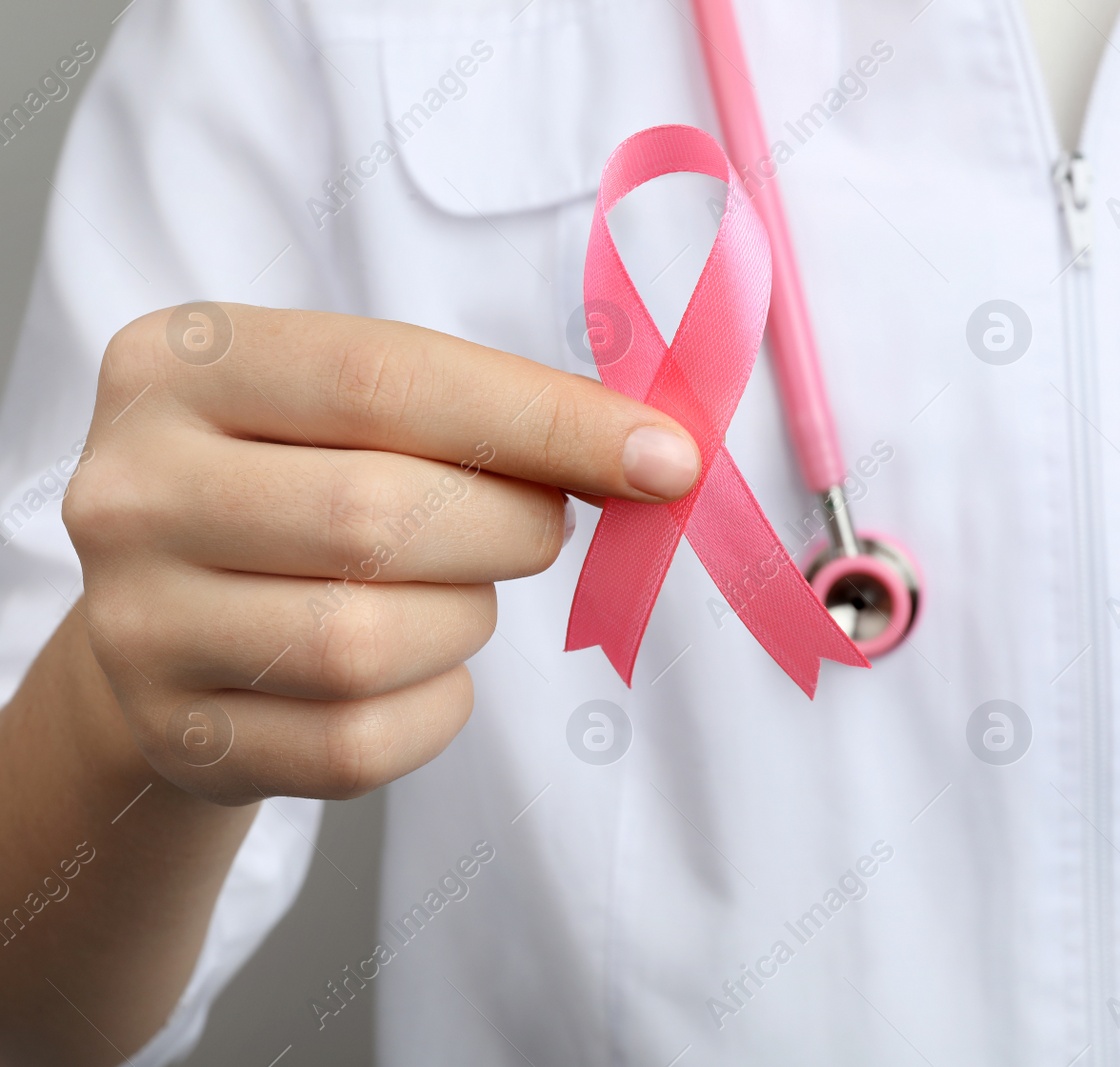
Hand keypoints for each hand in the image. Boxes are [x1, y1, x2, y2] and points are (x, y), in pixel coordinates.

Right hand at [63, 304, 698, 804]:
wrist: (175, 613)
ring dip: (464, 621)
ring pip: (366, 641)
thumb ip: (483, 412)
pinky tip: (422, 670)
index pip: (386, 379)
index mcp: (182, 364)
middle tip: (541, 528)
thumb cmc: (302, 481)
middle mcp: (131, 489)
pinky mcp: (179, 736)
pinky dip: (434, 708)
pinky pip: (358, 744)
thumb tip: (655, 456)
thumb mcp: (358, 408)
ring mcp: (137, 623)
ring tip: (453, 593)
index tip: (666, 458)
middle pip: (377, 514)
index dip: (546, 421)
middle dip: (510, 529)